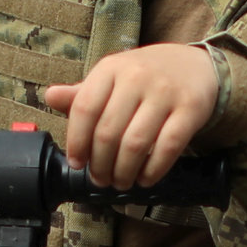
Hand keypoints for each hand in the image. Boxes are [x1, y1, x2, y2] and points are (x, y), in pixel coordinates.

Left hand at [46, 44, 218, 190]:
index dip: (76, 141)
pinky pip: (168, 147)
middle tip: (101, 179)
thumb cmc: (146, 76)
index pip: (85, 108)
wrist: (196, 65)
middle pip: (108, 132)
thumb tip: (50, 97)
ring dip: (124, 171)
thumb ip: (83, 93)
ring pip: (136, 144)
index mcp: (111, 68)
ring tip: (121, 182)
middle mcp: (137, 77)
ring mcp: (165, 92)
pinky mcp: (191, 108)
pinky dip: (154, 170)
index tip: (77, 162)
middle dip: (101, 165)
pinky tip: (146, 178)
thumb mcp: (113, 77)